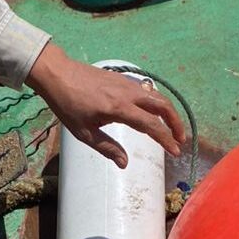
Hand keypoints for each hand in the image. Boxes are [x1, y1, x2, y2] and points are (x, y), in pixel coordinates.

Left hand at [25, 43, 185, 167]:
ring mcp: (127, 83)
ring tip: (172, 128)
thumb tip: (125, 163)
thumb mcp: (84, 132)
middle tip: (180, 140)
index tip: (175, 152)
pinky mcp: (123, 79)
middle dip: (176, 123)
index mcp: (119, 109)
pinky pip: (146, 91)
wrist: (58, 74)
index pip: (151, 125)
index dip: (166, 140)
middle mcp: (128, 94)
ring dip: (169, 112)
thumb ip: (107, 148)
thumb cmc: (67, 105)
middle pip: (163, 106)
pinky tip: (154, 114)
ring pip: (157, 96)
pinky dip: (157, 103)